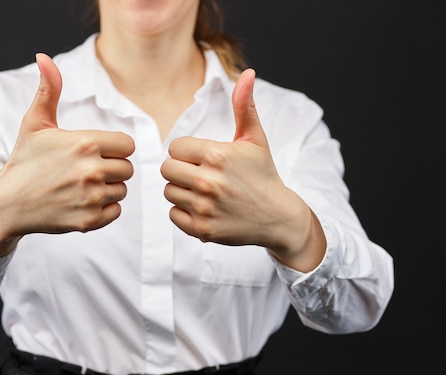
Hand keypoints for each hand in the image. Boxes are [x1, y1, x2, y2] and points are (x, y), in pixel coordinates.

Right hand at [0, 53, 134, 261]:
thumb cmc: (23, 161)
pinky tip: (82, 202)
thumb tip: (43, 56)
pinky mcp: (90, 221)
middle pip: (127, 168)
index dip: (113, 147)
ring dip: (108, 188)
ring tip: (82, 186)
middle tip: (86, 170)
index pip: (127, 145)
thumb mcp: (34, 123)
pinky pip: (116, 210)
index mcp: (84, 143)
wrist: (6, 205)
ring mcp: (91, 198)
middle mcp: (91, 171)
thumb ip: (49, 90)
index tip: (94, 151)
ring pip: (122, 189)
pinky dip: (104, 208)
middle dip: (111, 168)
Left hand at [160, 68, 324, 269]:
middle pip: (167, 169)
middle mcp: (208, 182)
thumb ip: (244, 106)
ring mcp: (204, 208)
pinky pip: (173, 214)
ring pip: (169, 191)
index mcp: (217, 155)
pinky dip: (184, 212)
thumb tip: (247, 73)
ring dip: (182, 190)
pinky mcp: (201, 229)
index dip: (187, 152)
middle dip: (181, 170)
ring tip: (203, 191)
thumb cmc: (263, 174)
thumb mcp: (255, 139)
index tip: (203, 158)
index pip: (174, 148)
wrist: (279, 217)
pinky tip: (203, 208)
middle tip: (200, 174)